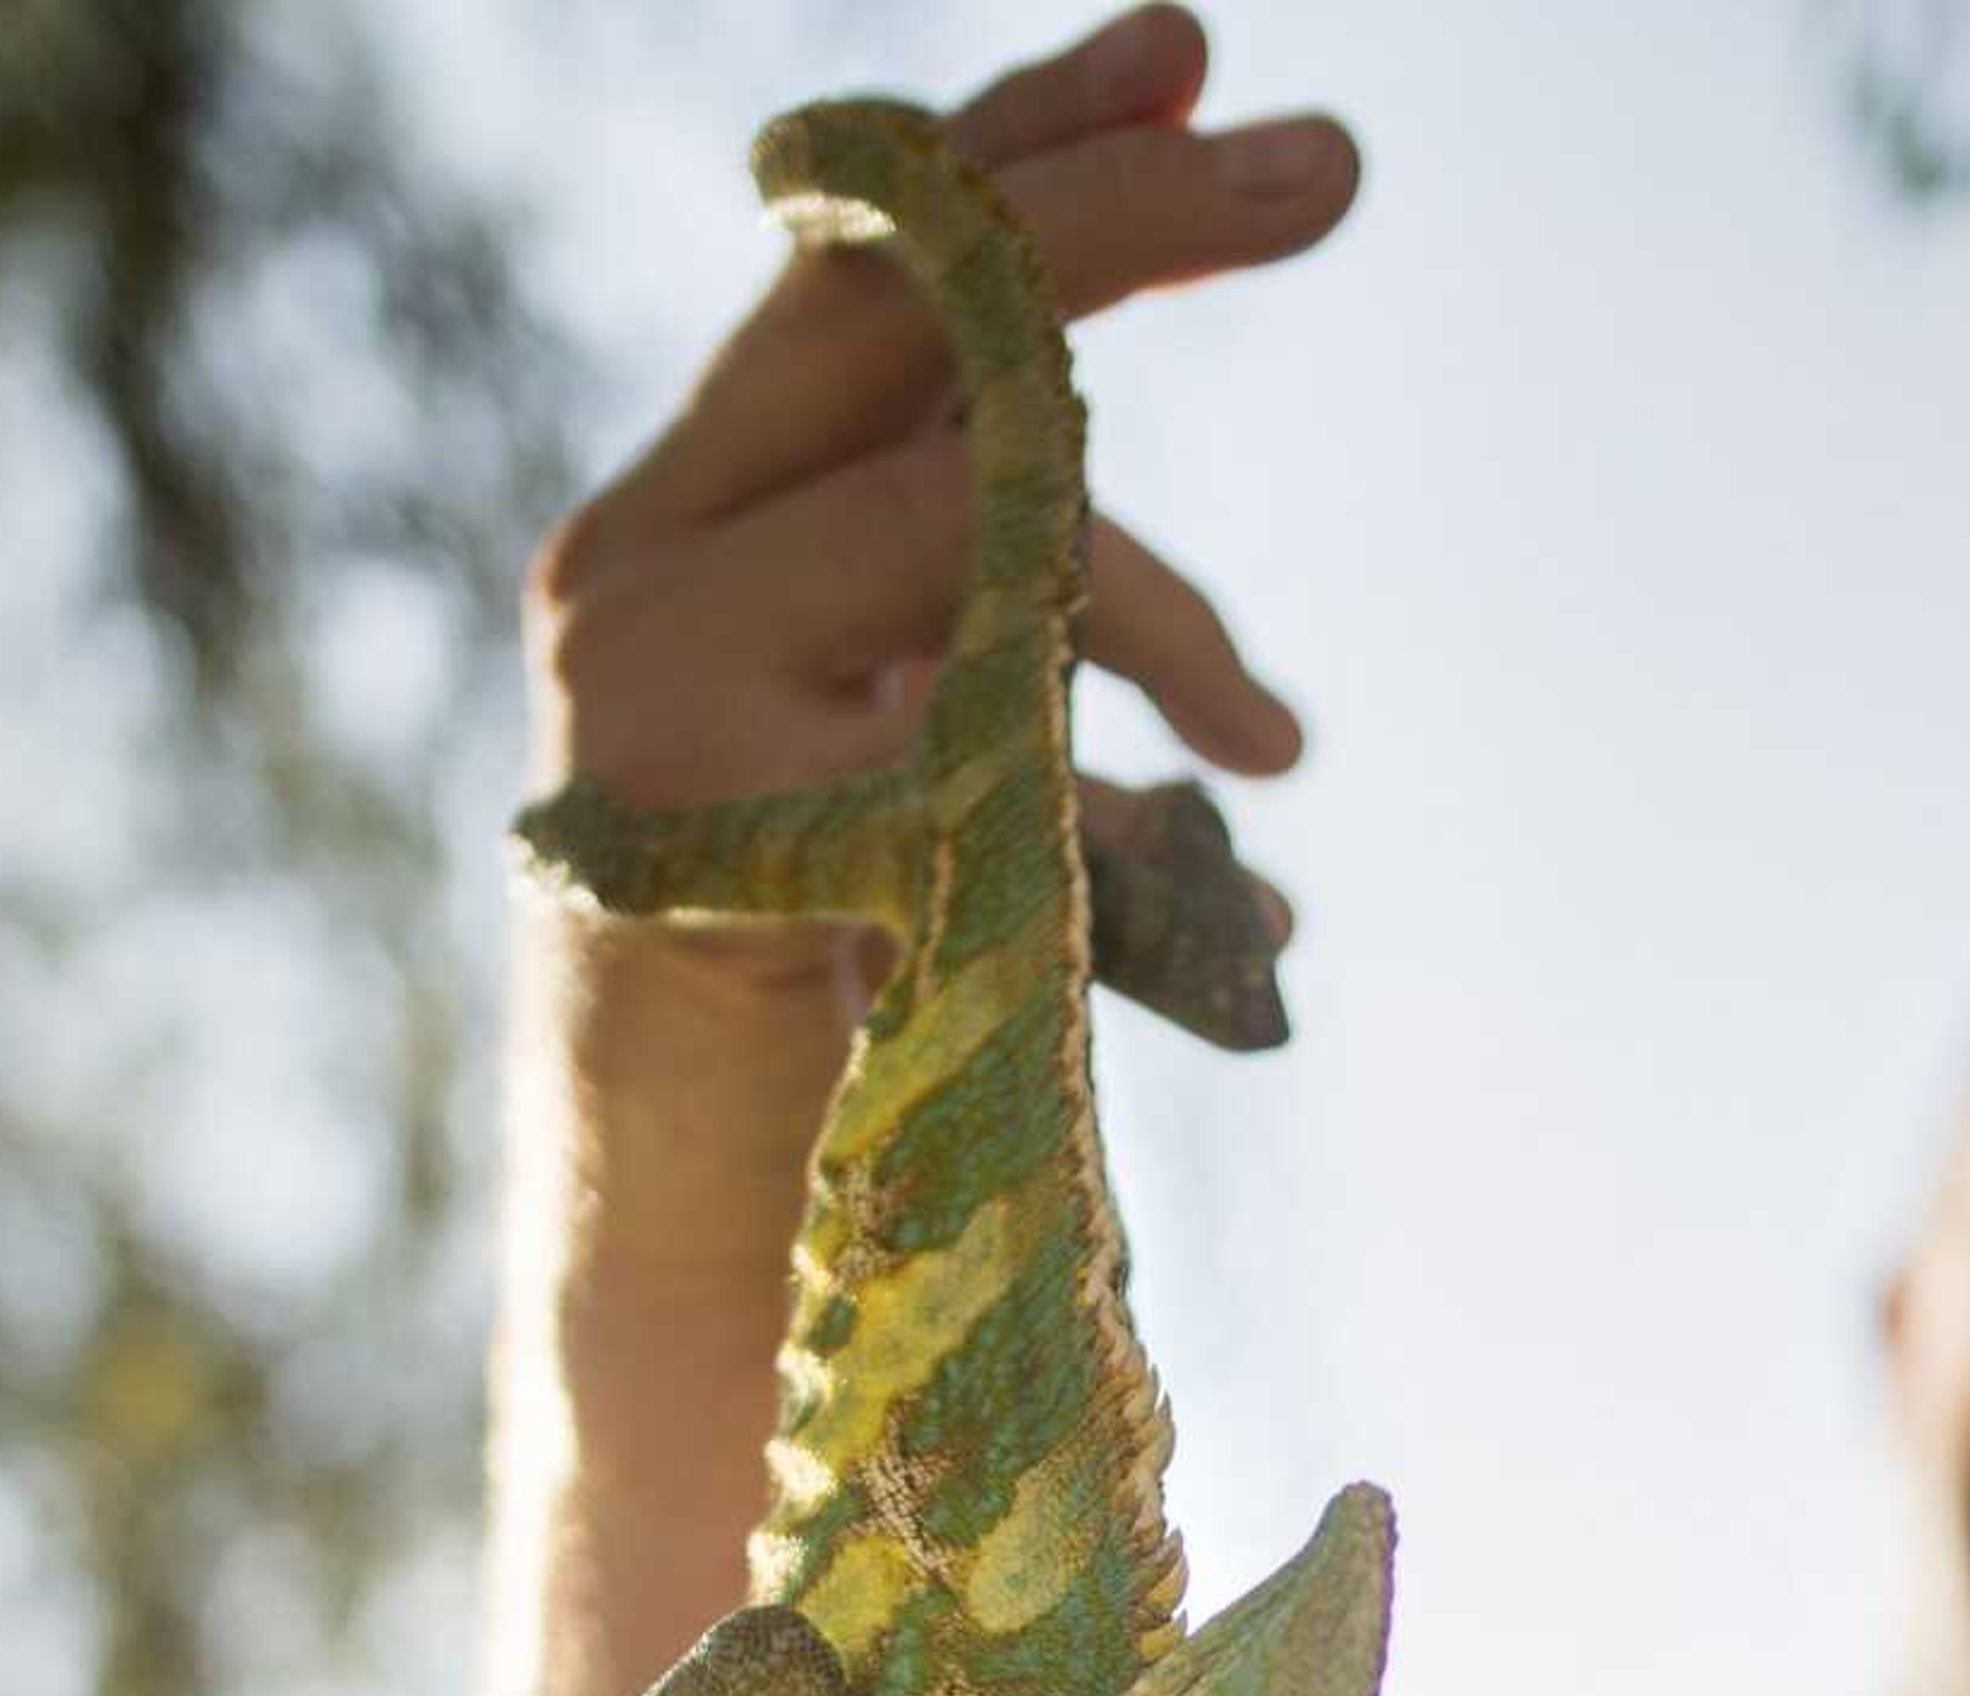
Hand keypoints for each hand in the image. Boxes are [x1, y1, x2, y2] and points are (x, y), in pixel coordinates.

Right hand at [510, 6, 1352, 1273]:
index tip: (1188, 54)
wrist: (717, 1298)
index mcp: (687, 537)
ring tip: (1276, 736)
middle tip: (1332, 161)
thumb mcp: (948, 818)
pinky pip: (990, 667)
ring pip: (968, 484)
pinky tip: (1234, 796)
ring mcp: (655, 669)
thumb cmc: (848, 1068)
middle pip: (891, 304)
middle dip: (1120, 217)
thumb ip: (1009, 694)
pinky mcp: (712, 794)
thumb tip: (1222, 720)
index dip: (1016, 151)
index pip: (853, 278)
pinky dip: (1127, 702)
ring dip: (1163, 591)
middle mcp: (638, 561)